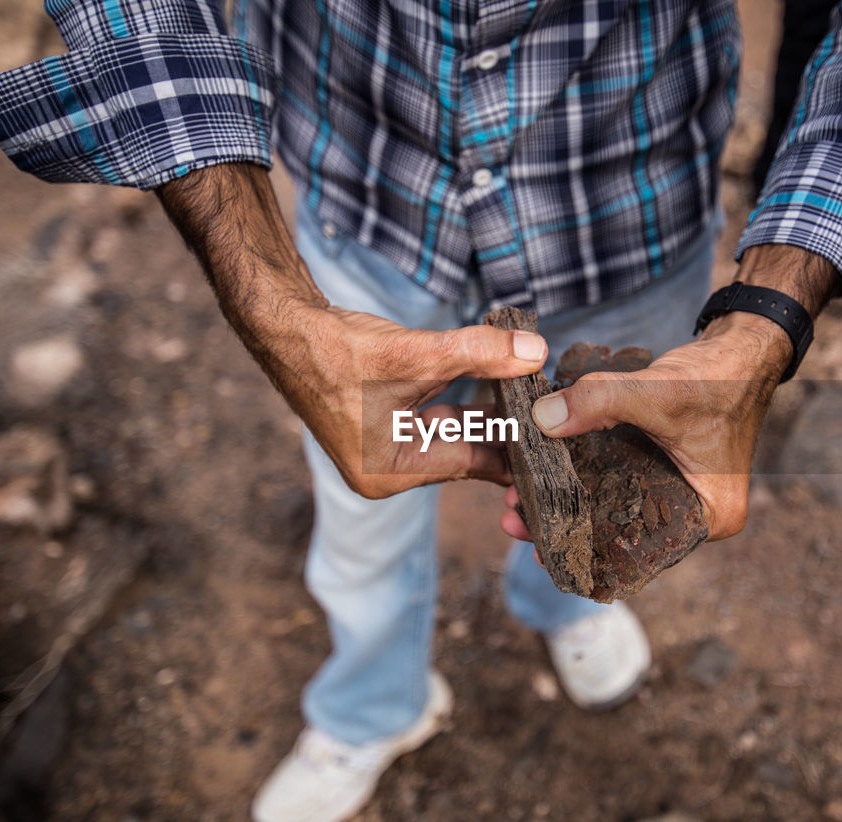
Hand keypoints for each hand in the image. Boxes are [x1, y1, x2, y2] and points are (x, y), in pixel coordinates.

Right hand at [264, 302, 548, 495]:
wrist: (283, 327)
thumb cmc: (335, 350)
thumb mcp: (414, 354)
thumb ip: (477, 354)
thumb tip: (534, 352)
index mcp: (390, 474)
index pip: (471, 465)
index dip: (517, 449)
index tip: (558, 439)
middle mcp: (388, 471)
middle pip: (466, 452)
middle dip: (507, 430)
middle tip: (556, 412)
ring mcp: (386, 448)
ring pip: (455, 433)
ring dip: (489, 412)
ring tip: (537, 395)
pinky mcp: (387, 423)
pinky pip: (439, 418)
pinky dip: (465, 400)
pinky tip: (500, 382)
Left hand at [500, 244, 837, 541]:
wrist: (743, 347)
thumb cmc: (718, 377)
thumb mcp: (658, 392)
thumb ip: (600, 402)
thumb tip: (541, 420)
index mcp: (708, 518)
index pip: (637, 550)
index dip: (583, 548)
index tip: (536, 544)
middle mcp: (695, 516)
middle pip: (620, 531)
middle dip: (567, 524)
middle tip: (514, 519)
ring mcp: (680, 492)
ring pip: (615, 506)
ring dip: (570, 499)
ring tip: (517, 500)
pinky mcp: (664, 469)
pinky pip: (618, 480)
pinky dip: (586, 475)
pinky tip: (545, 474)